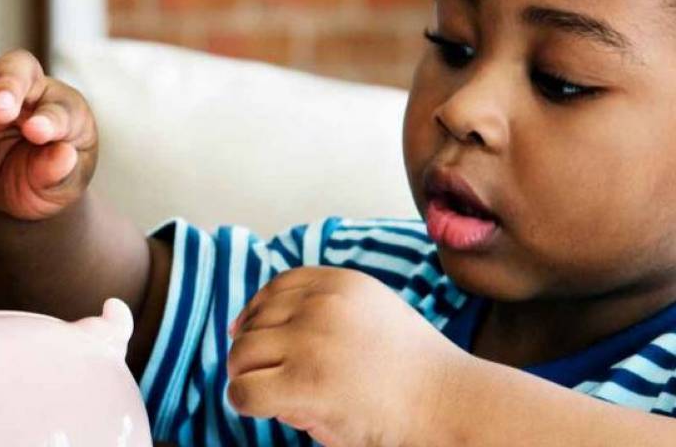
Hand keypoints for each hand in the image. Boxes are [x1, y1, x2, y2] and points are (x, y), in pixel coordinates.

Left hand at [226, 267, 467, 446]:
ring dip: (248, 378)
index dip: (258, 315)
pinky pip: (242, 392)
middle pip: (253, 323)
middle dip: (256, 353)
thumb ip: (324, 308)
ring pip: (241, 355)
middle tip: (274, 378)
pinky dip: (244, 404)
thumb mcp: (373, 314)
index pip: (275, 288)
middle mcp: (321, 305)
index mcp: (339, 283)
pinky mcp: (304, 383)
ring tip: (276, 396)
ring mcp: (311, 342)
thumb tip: (246, 323)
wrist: (452, 406)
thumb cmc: (415, 372)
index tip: (257, 340)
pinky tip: (266, 411)